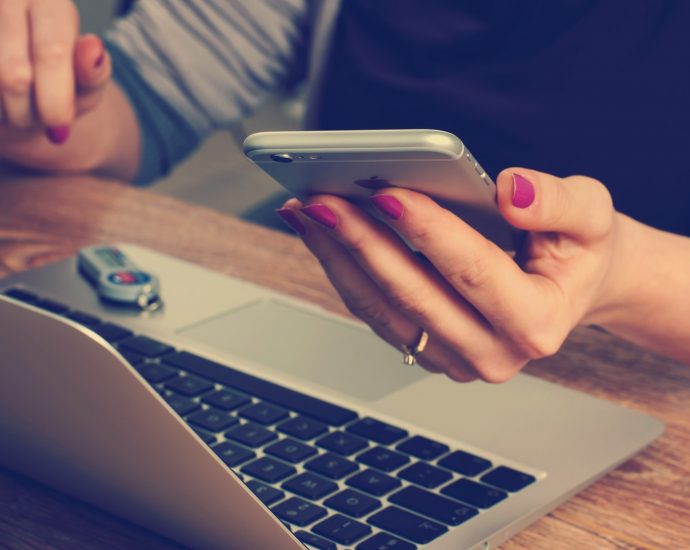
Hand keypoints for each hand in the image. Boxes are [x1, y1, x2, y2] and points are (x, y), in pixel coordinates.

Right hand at [0, 0, 110, 145]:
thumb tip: (93, 49)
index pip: (51, 53)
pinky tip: (1, 101)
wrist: (23, 87)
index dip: (55, 99)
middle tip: (39, 121)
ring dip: (6, 112)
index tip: (59, 130)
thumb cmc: (60, 82)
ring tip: (18, 108)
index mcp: (50, 3)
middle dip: (27, 113)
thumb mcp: (86, 84)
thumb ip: (94, 73)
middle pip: (14, 75)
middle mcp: (9, 0)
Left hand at [277, 168, 624, 382]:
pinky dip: (344, 270)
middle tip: (323, 199)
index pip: (473, 272)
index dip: (429, 231)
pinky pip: (375, 312)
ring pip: (382, 309)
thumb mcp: (592, 215)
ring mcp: (454, 359)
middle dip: (363, 243)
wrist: (570, 287)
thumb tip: (510, 191)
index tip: (387, 192)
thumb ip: (559, 202)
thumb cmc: (578, 250)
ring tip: (308, 211)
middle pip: (414, 296)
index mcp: (538, 323)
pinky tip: (322, 233)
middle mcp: (493, 354)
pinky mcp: (427, 349)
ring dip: (339, 258)